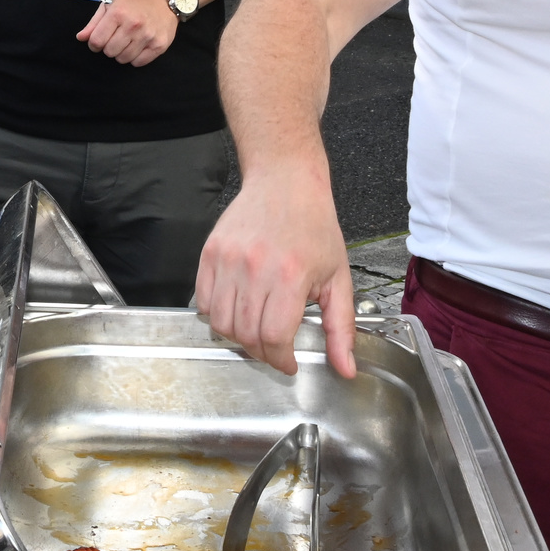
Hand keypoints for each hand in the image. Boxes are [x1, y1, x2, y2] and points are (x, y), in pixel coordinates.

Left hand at [76, 0, 179, 66]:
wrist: (165, 1)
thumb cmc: (135, 2)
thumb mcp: (111, 5)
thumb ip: (94, 22)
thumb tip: (80, 38)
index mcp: (118, 13)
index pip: (96, 41)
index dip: (94, 44)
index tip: (99, 40)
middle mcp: (133, 25)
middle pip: (109, 52)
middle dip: (109, 48)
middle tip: (116, 39)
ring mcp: (147, 36)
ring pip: (123, 59)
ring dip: (122, 54)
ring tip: (128, 42)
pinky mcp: (159, 45)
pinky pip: (138, 63)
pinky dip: (135, 58)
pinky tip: (138, 47)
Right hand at [192, 163, 358, 379]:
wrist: (285, 181)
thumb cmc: (314, 226)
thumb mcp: (338, 277)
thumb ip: (342, 327)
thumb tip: (346, 368)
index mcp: (290, 276)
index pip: (274, 338)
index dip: (280, 360)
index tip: (288, 363)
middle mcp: (255, 268)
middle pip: (246, 335)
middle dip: (262, 352)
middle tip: (274, 349)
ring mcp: (228, 260)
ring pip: (221, 323)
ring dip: (237, 337)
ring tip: (255, 331)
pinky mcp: (210, 253)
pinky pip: (203, 302)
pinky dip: (216, 316)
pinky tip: (236, 310)